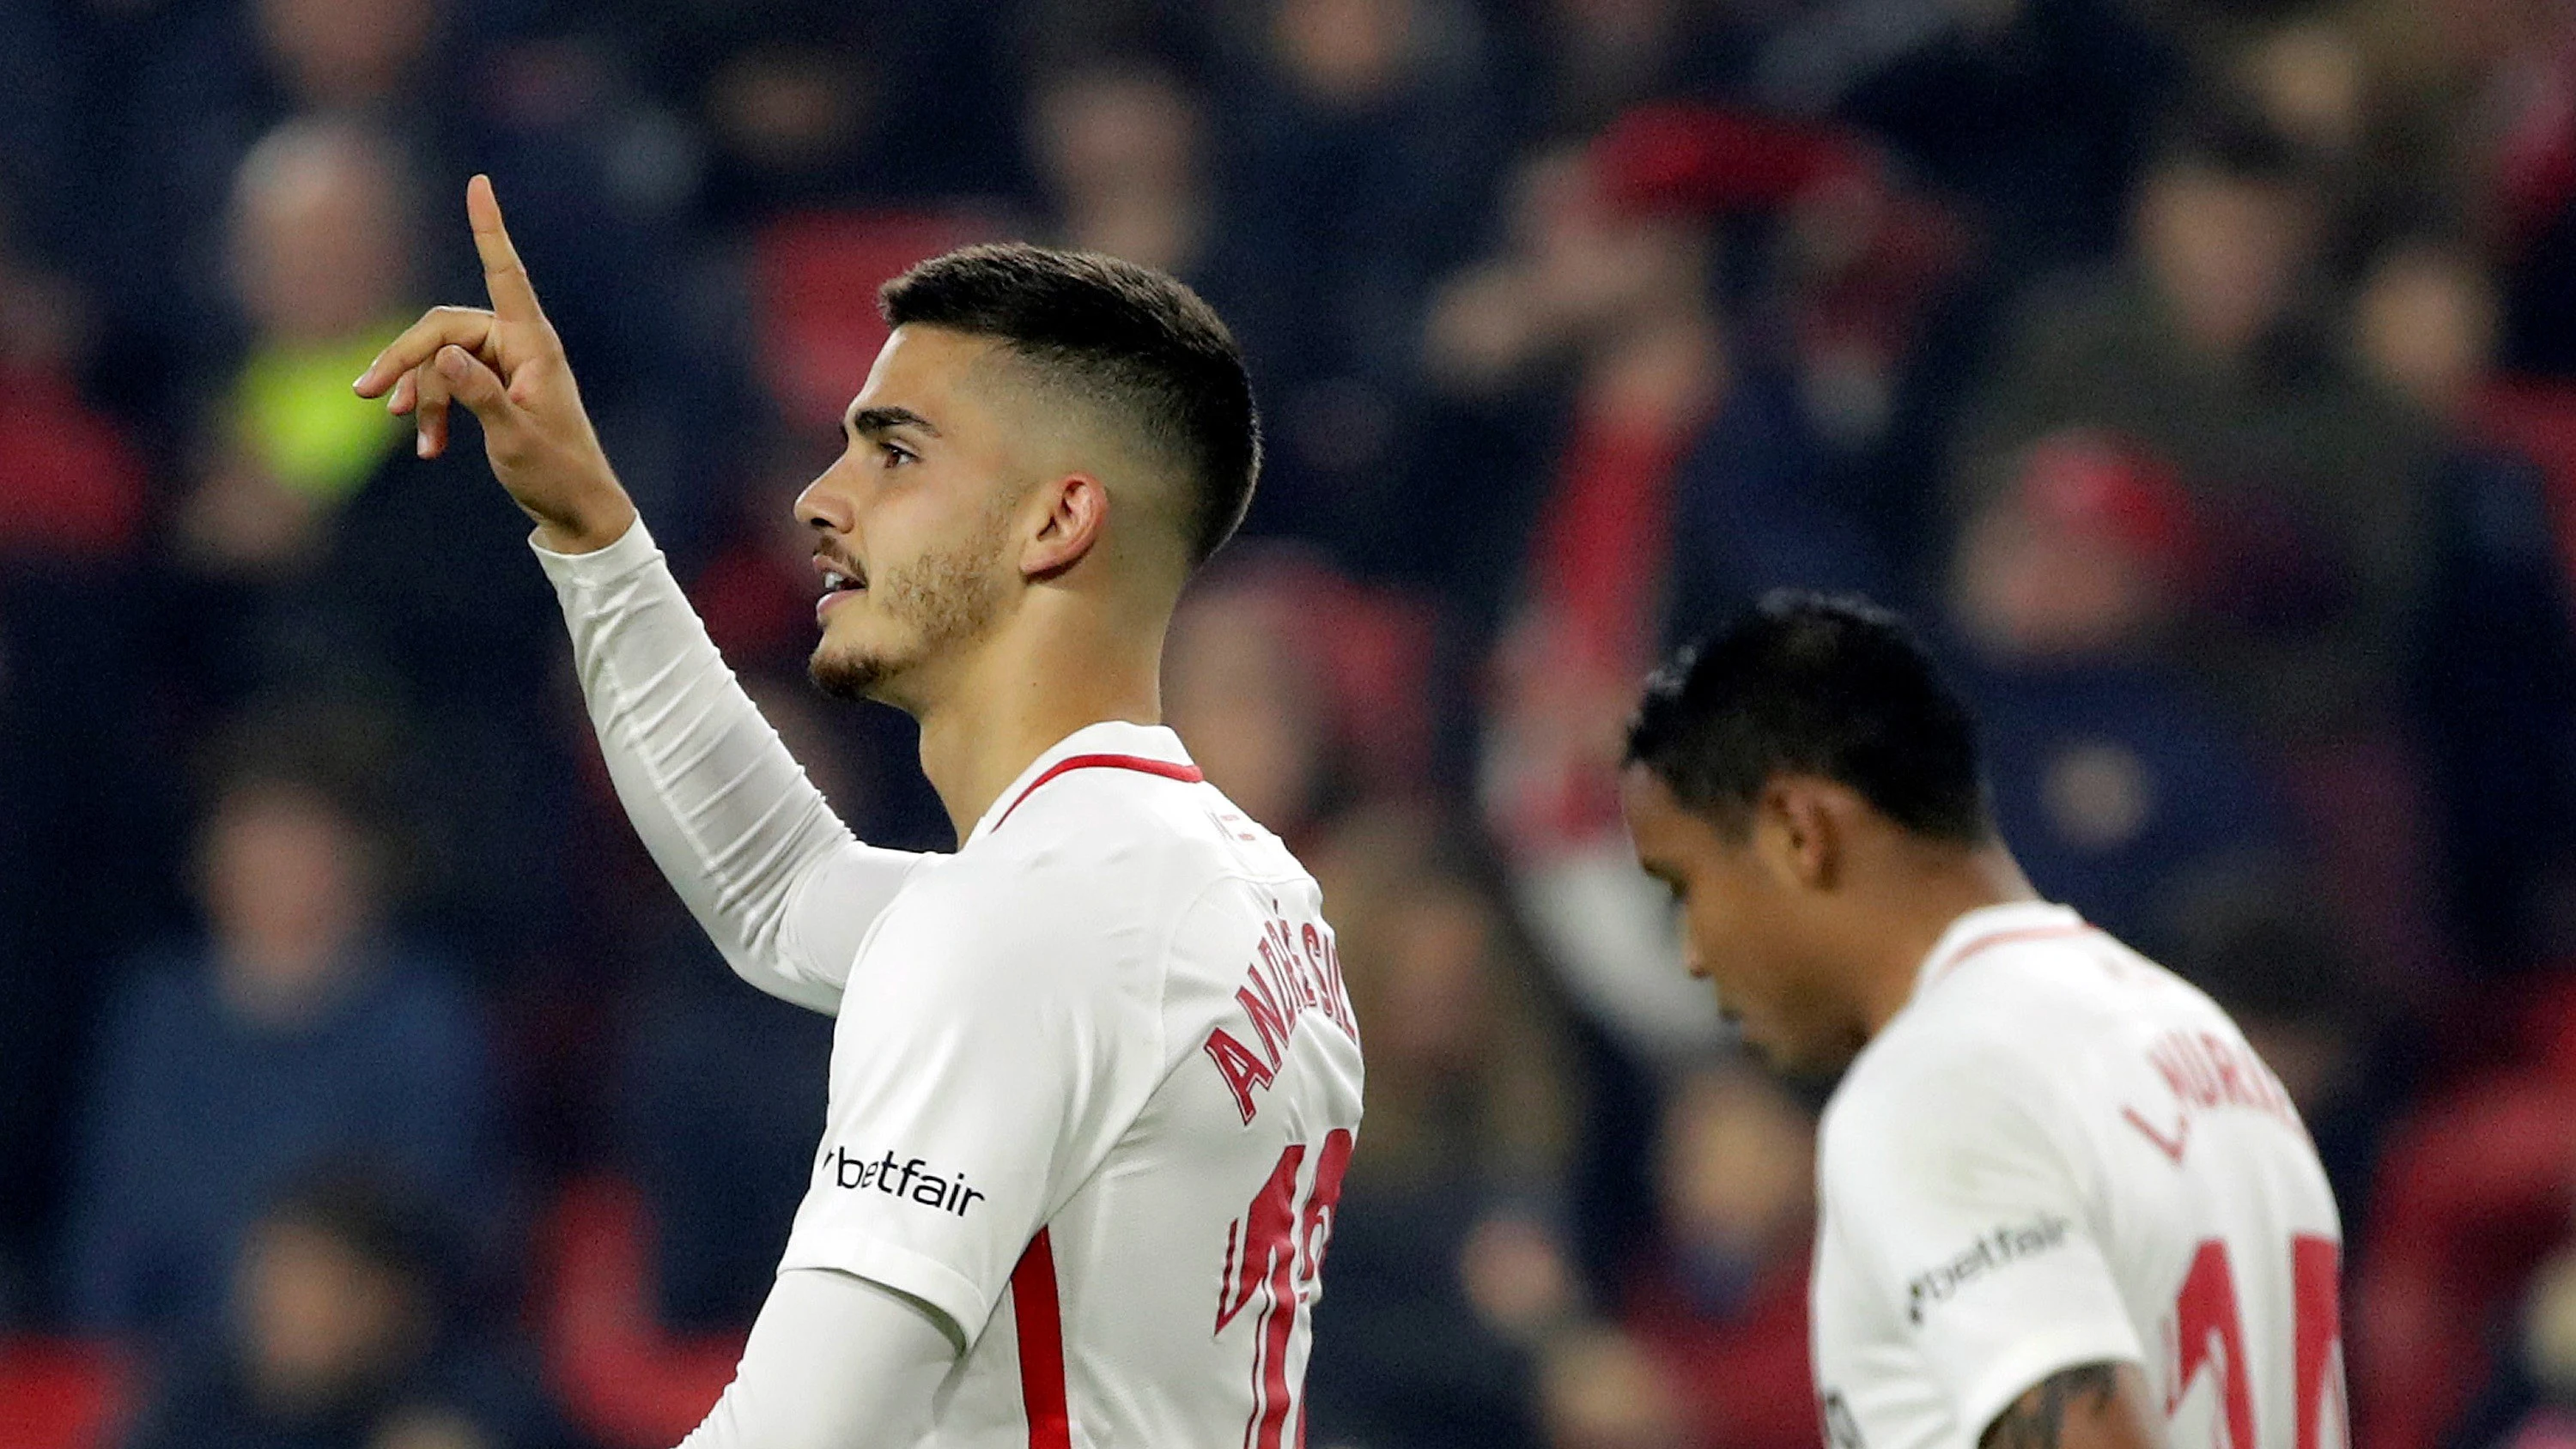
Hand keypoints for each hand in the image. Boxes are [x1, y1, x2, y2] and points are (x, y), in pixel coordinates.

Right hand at [353, 175, 636, 553]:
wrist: (576, 510)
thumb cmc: (555, 474)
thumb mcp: (515, 438)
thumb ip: (480, 397)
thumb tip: (444, 356)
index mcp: (534, 345)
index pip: (506, 275)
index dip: (489, 229)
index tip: (478, 183)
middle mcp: (519, 345)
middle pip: (443, 328)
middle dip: (405, 359)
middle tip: (367, 394)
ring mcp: (505, 364)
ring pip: (439, 358)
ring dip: (420, 394)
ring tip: (413, 435)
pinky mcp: (494, 386)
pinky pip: (448, 380)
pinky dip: (432, 409)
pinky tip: (427, 446)